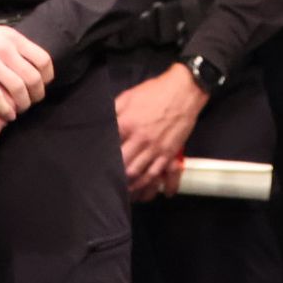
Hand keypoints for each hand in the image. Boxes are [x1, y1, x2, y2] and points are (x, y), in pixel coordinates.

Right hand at [0, 7, 53, 120]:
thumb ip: (13, 47)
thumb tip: (30, 65)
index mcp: (13, 38)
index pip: (43, 60)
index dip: (47, 77)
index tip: (42, 86)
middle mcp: (5, 47)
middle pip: (33, 77)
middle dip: (37, 94)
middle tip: (32, 103)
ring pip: (18, 87)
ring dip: (22, 103)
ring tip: (19, 110)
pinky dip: (4, 108)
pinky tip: (6, 114)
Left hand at [115, 63, 208, 201]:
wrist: (185, 90)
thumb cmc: (156, 91)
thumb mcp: (129, 95)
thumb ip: (114, 110)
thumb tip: (102, 123)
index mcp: (127, 124)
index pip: (110, 148)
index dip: (103, 158)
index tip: (97, 165)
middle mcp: (141, 139)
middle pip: (123, 166)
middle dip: (114, 177)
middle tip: (107, 183)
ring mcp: (156, 148)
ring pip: (138, 174)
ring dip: (128, 185)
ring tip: (121, 192)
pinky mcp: (169, 153)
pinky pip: (156, 174)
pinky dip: (147, 185)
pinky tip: (140, 190)